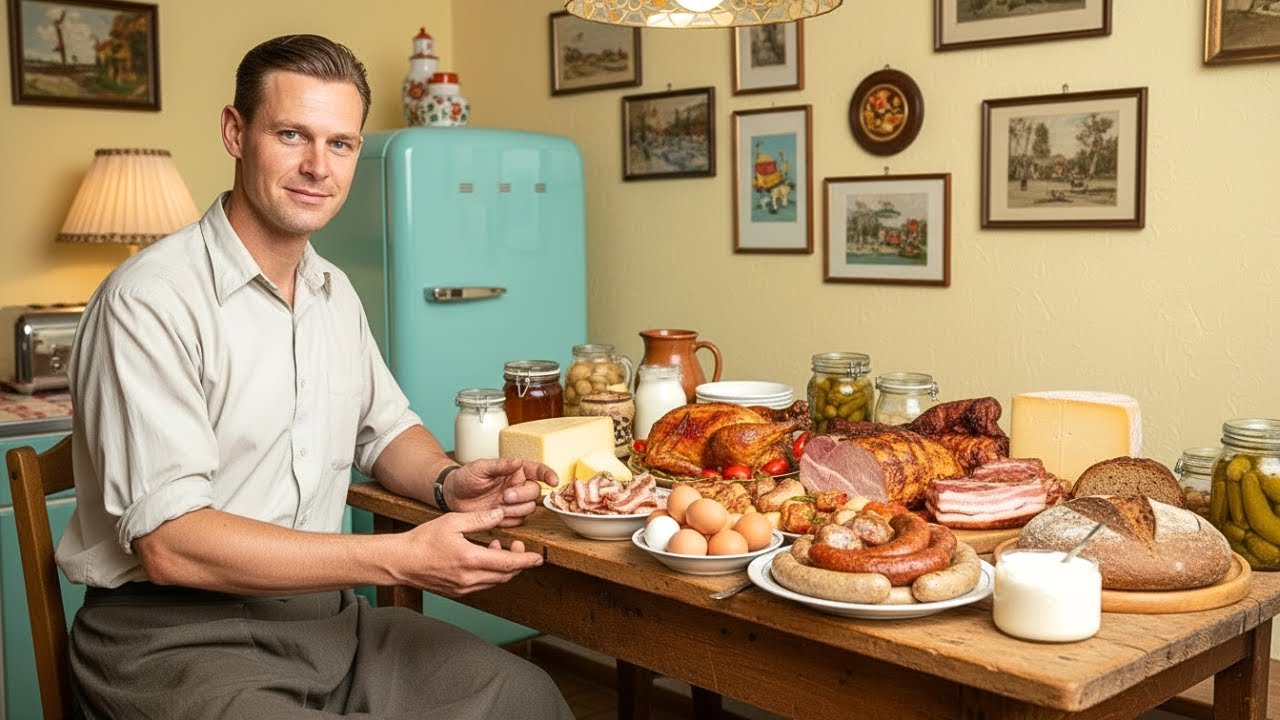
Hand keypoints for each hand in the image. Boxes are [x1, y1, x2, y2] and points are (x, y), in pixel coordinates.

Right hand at [399, 507, 542, 596]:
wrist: (400, 561)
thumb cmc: (422, 540)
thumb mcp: (453, 522)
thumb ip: (480, 519)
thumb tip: (500, 514)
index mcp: (470, 559)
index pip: (509, 563)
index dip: (527, 560)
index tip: (539, 557)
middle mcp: (469, 578)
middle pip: (506, 575)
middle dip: (518, 562)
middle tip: (517, 545)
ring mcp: (463, 588)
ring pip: (495, 581)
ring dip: (503, 567)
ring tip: (496, 547)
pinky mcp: (457, 592)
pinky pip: (483, 584)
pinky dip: (490, 572)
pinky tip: (483, 557)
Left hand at [446, 458, 556, 526]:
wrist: (452, 495)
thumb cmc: (466, 477)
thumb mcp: (480, 467)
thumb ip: (500, 465)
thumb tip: (517, 461)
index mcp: (515, 471)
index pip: (538, 470)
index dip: (548, 474)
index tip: (553, 481)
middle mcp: (518, 486)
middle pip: (535, 492)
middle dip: (522, 495)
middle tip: (505, 496)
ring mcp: (514, 503)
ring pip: (529, 508)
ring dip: (516, 509)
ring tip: (497, 506)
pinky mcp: (508, 517)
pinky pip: (518, 522)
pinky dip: (509, 520)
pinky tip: (496, 514)